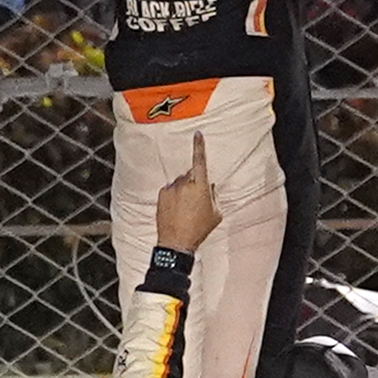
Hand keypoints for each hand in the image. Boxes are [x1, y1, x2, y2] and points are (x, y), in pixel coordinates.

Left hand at [154, 132, 220, 252]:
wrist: (176, 242)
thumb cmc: (199, 229)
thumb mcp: (216, 214)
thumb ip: (214, 196)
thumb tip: (210, 186)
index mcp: (200, 186)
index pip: (200, 161)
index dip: (199, 146)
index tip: (198, 134)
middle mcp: (184, 183)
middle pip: (190, 175)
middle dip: (193, 183)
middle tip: (196, 202)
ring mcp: (171, 188)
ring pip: (179, 183)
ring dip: (182, 191)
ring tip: (184, 210)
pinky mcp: (161, 195)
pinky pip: (170, 190)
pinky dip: (173, 196)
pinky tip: (176, 210)